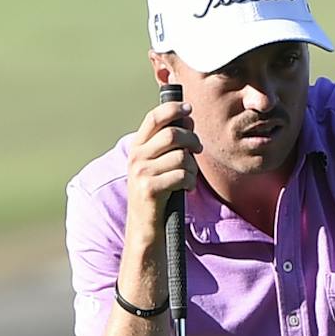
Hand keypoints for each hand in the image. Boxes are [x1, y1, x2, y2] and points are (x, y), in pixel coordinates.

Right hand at [125, 98, 198, 230]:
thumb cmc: (159, 193)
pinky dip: (190, 182)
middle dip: (192, 140)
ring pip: (181, 156)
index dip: (173, 109)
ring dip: (193, 168)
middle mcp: (136, 157)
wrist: (146, 226)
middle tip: (197, 150)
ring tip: (189, 178)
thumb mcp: (159, 164)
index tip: (189, 109)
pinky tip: (186, 189)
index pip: (154, 118)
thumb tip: (187, 118)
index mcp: (138, 147)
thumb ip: (169, 143)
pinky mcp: (150, 188)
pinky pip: (182, 175)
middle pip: (173, 134)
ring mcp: (141, 172)